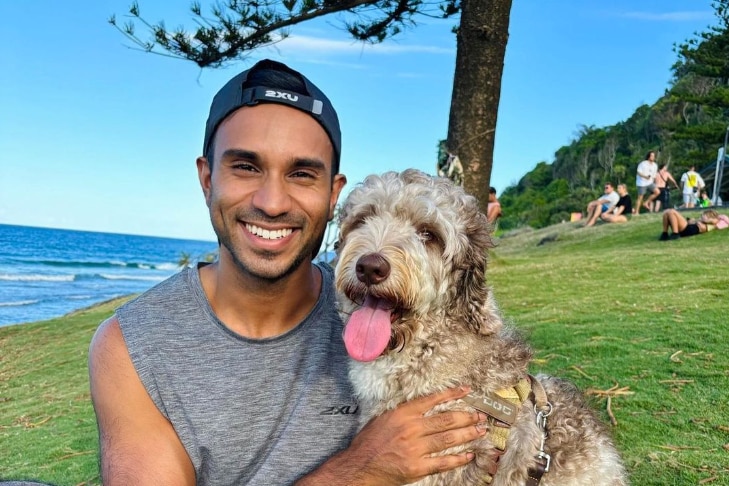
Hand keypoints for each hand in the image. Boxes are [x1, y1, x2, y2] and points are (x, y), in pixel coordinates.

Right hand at [299, 387, 486, 485]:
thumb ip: (404, 413)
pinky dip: (457, 458)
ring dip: (467, 435)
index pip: (432, 400)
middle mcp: (411, 429)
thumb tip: (424, 407)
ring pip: (448, 439)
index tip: (467, 390)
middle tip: (480, 416)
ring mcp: (415, 449)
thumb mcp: (383, 418)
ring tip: (480, 431)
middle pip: (446, 420)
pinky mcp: (417, 467)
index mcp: (402, 413)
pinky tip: (468, 455)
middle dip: (467, 417)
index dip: (452, 394)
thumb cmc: (368, 442)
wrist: (359, 466)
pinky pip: (443, 462)